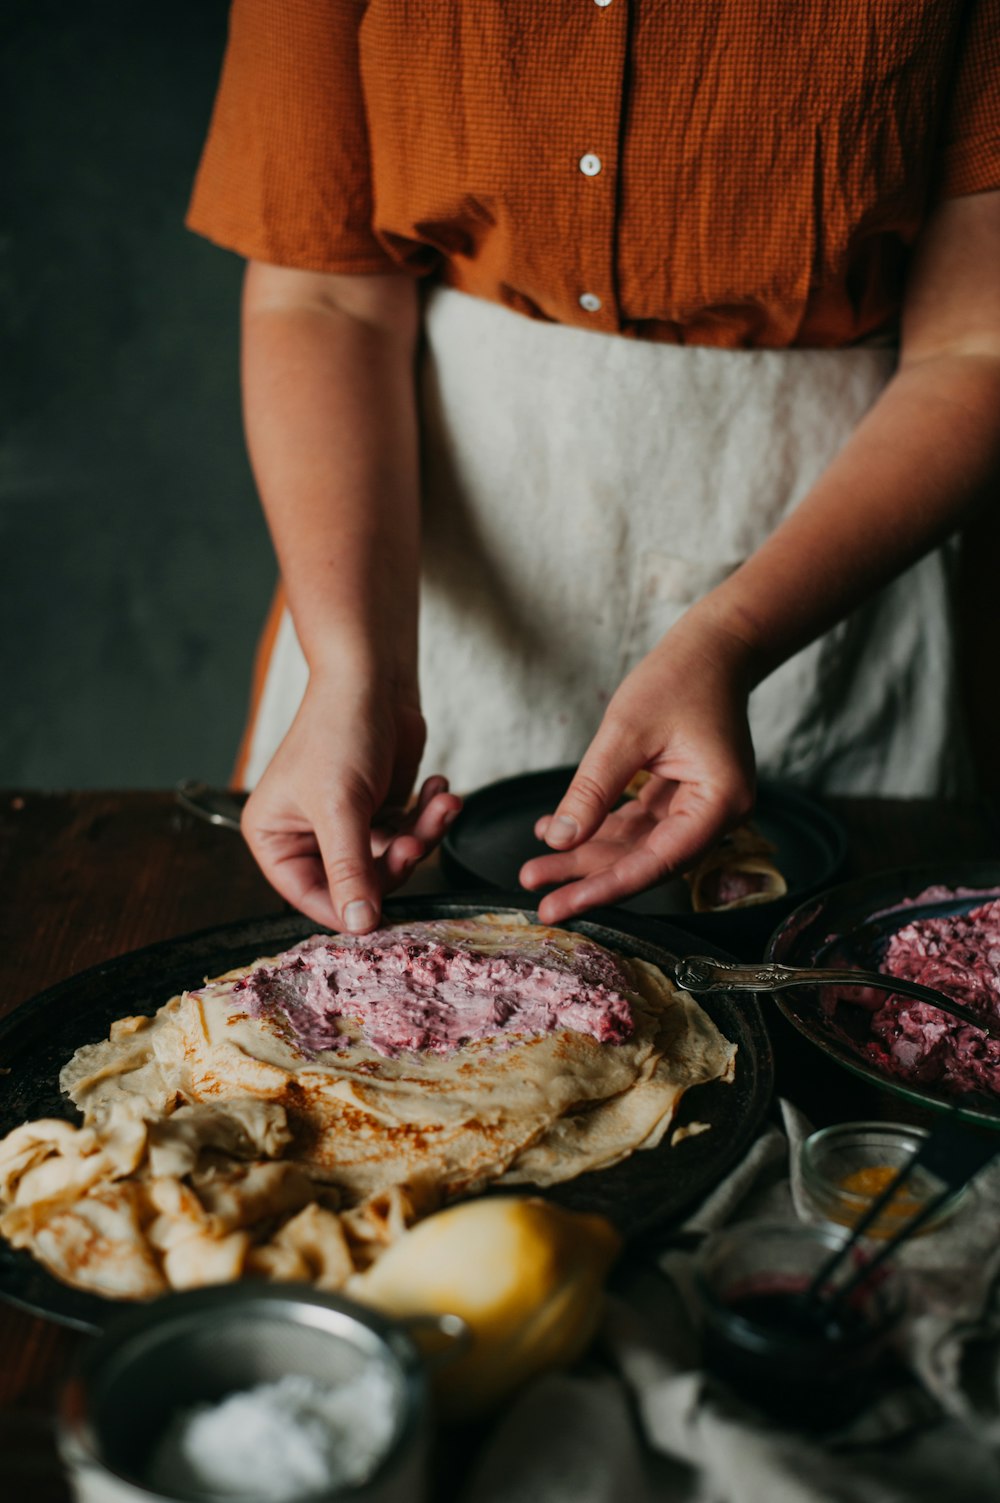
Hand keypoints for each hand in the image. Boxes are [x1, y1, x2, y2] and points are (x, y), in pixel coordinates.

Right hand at [241, 668, 460, 931]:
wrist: (373, 676)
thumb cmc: (339, 730)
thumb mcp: (340, 807)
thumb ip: (349, 870)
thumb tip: (359, 926)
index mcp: (274, 837)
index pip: (309, 897)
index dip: (349, 909)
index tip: (385, 915)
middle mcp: (306, 835)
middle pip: (357, 883)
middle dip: (396, 862)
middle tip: (417, 842)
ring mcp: (346, 823)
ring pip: (391, 859)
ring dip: (422, 834)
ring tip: (442, 802)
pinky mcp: (379, 808)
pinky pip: (408, 833)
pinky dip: (429, 816)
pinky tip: (440, 789)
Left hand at [519, 622, 755, 922]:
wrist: (713, 648)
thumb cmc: (678, 678)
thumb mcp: (625, 732)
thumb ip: (593, 790)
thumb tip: (560, 842)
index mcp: (720, 804)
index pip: (658, 863)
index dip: (606, 887)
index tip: (561, 906)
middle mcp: (717, 816)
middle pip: (645, 862)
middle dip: (588, 877)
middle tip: (538, 898)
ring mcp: (699, 808)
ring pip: (636, 847)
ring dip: (587, 857)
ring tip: (535, 868)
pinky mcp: (681, 798)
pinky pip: (636, 825)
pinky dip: (598, 828)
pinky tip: (555, 831)